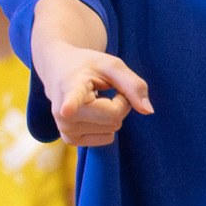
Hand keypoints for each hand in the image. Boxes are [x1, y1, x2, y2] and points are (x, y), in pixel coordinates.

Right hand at [37, 42, 152, 147]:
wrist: (58, 69)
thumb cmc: (88, 66)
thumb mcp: (112, 66)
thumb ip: (133, 85)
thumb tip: (148, 111)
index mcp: (70, 87)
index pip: (71, 100)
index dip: (70, 105)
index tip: (66, 110)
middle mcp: (63, 112)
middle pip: (114, 118)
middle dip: (120, 103)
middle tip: (105, 88)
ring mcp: (66, 129)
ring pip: (112, 129)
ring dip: (112, 113)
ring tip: (95, 97)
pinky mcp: (70, 140)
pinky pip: (107, 138)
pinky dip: (107, 124)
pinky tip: (92, 111)